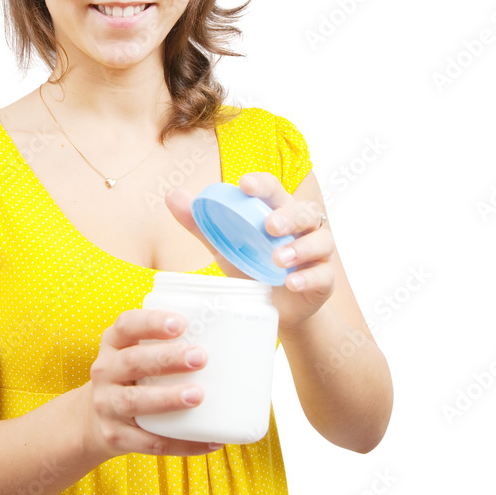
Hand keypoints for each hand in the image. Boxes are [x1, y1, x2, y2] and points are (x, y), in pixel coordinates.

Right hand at [83, 309, 224, 460]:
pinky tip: (209, 440)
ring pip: (135, 401)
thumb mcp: (134, 353)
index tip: (181, 323)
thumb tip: (229, 339)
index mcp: (113, 344)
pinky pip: (150, 442)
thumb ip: (165, 344)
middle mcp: (105, 371)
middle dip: (167, 359)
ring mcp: (107, 405)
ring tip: (198, 395)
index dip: (151, 322)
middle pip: (133, 362)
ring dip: (167, 398)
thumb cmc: (130, 378)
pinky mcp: (116, 437)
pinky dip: (181, 443)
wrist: (93, 419)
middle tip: (200, 357)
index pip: (127, 326)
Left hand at [164, 173, 334, 328]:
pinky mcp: (325, 280)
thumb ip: (200, 224)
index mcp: (279, 212)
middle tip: (269, 225)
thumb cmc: (252, 268)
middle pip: (306, 211)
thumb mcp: (224, 245)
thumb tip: (171, 195)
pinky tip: (291, 283)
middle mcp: (303, 228)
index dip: (262, 184)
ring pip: (320, 240)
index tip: (244, 185)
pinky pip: (323, 275)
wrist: (275, 310)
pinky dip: (308, 278)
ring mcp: (317, 253)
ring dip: (300, 248)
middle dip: (288, 216)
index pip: (274, 189)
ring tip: (279, 259)